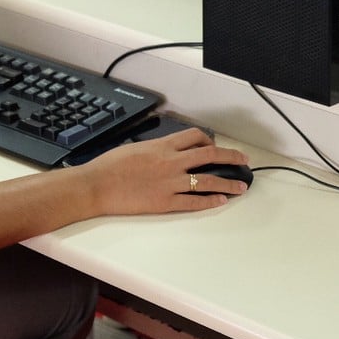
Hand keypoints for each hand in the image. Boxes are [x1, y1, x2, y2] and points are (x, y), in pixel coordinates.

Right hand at [76, 127, 249, 215]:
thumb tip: (164, 153)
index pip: (194, 137)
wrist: (96, 185)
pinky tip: (220, 201)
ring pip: (208, 180)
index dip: (209, 140)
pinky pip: (194, 201)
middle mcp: (171, 162)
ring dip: (228, 183)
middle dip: (230, 157)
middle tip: (242, 161)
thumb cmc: (108, 167)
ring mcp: (170, 183)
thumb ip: (153, 150)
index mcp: (161, 146)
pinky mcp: (166, 202)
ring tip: (240, 188)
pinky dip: (210, 201)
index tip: (215, 145)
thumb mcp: (133, 148)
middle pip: (209, 155)